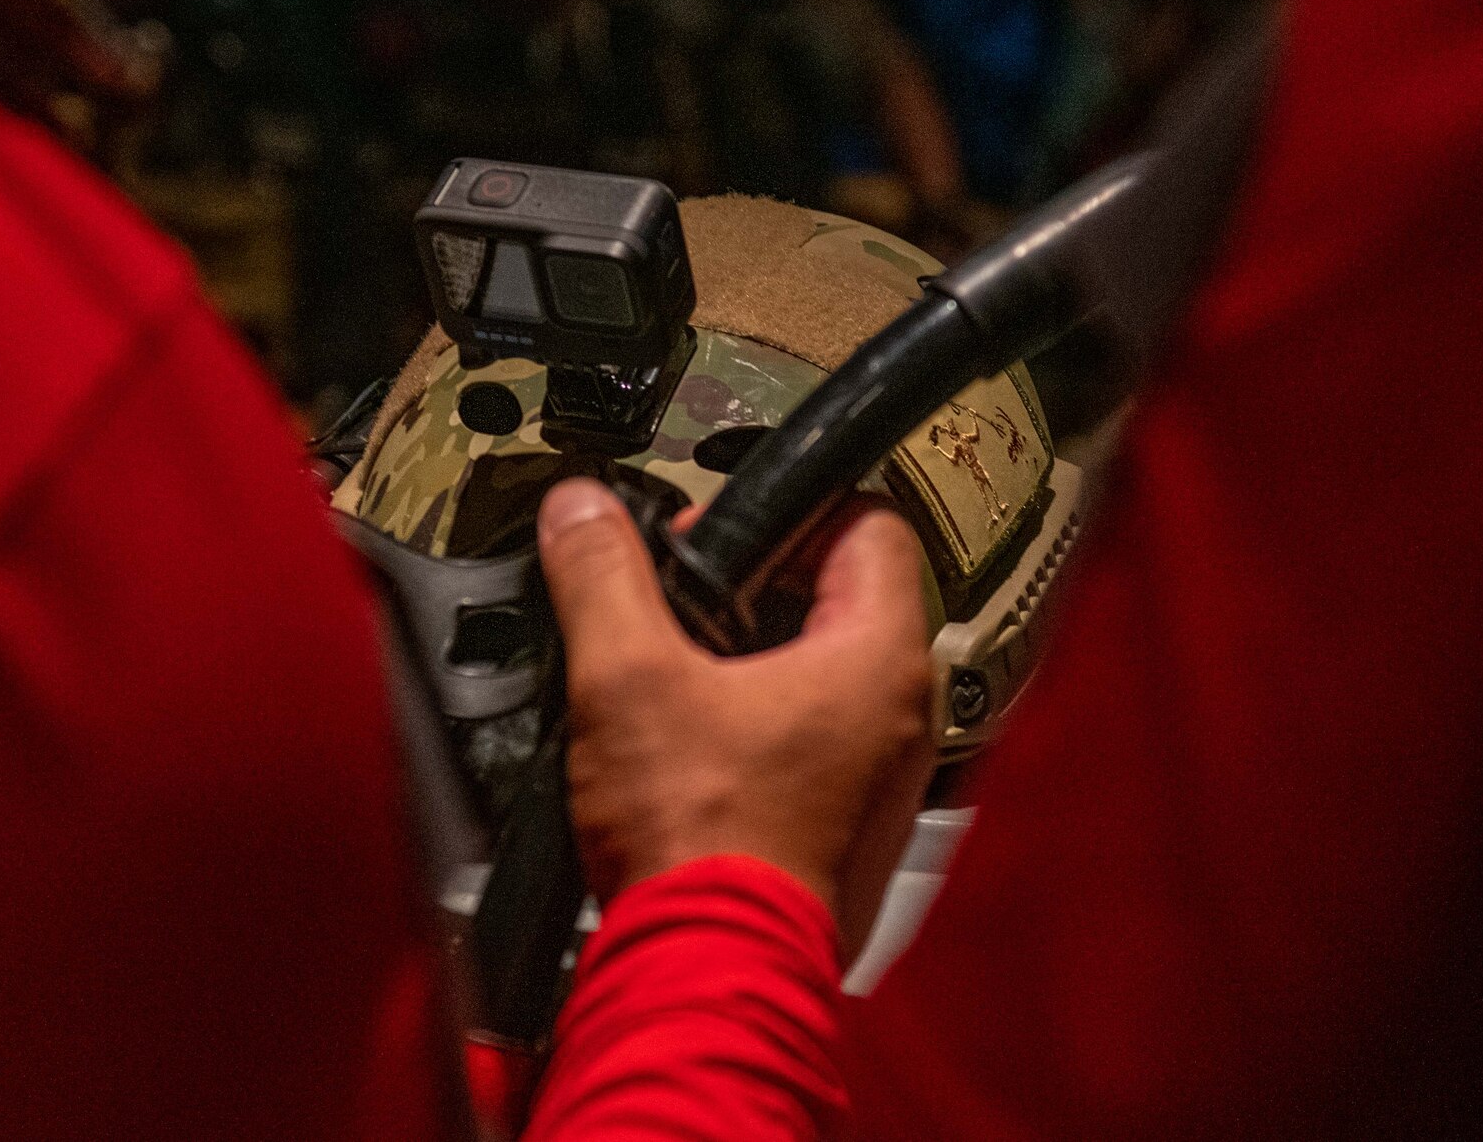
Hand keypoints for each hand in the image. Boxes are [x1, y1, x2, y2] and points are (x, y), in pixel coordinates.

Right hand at [536, 479, 935, 956]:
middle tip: (684, 604)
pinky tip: (692, 749)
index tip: (721, 531)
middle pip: (842, 598)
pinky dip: (758, 727)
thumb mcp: (626, 679)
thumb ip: (601, 576)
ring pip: (824, 674)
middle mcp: (900, 715)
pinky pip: (814, 742)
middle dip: (756, 587)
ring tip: (678, 676)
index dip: (787, 510)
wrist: (711, 972)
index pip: (868, 524)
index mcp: (877, 660)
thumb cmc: (703, 846)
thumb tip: (582, 512)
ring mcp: (882, 777)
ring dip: (753, 660)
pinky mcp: (847, 825)